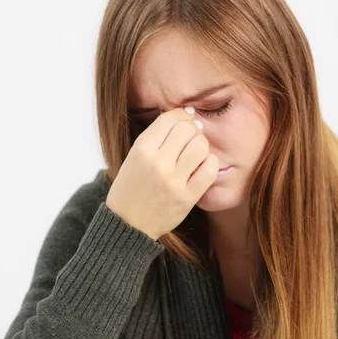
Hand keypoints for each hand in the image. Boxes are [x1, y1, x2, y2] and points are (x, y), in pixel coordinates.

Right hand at [105, 106, 218, 240]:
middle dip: (192, 130)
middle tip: (190, 139)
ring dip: (201, 146)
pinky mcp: (187, 197)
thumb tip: (187, 116)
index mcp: (141, 149)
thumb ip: (156, 137)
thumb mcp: (134, 156)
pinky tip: (201, 167)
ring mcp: (173, 181)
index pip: (170, 118)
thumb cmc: (131, 186)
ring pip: (200, 146)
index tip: (183, 123)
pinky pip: (210, 169)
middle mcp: (157, 162)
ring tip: (194, 154)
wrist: (127, 223)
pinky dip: (209, 164)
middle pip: (188, 129)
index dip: (181, 116)